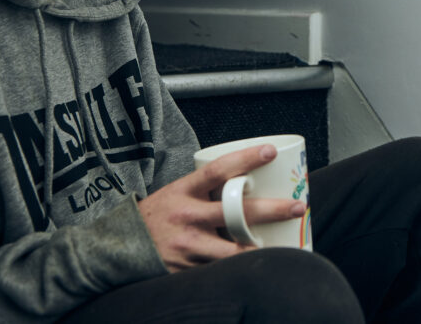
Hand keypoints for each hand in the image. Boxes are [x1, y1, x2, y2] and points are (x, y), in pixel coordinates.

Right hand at [137, 144, 306, 271]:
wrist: (122, 247)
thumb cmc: (160, 215)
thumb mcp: (178, 193)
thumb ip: (208, 189)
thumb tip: (252, 179)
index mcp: (184, 190)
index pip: (217, 169)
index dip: (245, 159)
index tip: (270, 151)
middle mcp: (186, 216)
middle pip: (235, 211)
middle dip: (271, 209)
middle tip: (298, 206)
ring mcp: (188, 245)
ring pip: (233, 248)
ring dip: (261, 248)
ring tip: (289, 245)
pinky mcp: (188, 269)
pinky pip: (221, 269)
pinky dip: (241, 269)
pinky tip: (260, 267)